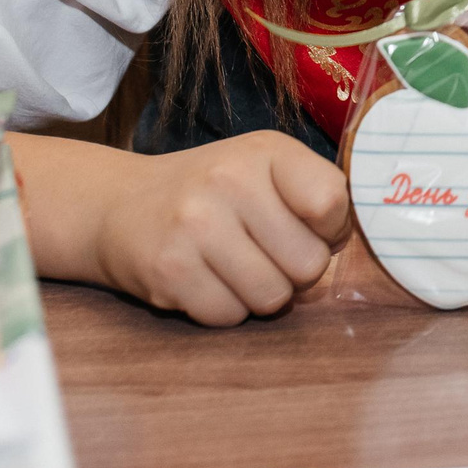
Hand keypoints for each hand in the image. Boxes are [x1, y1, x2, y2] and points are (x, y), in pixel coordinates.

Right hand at [90, 132, 350, 324]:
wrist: (119, 205)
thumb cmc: (210, 192)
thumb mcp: (262, 169)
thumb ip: (311, 195)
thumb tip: (349, 240)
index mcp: (266, 151)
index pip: (331, 201)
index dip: (329, 229)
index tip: (305, 226)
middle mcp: (229, 181)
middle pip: (308, 264)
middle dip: (294, 270)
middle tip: (263, 252)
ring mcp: (195, 225)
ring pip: (272, 297)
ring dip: (260, 294)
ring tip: (233, 267)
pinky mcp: (168, 270)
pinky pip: (228, 316)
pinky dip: (223, 309)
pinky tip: (204, 279)